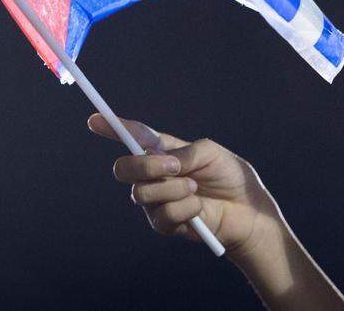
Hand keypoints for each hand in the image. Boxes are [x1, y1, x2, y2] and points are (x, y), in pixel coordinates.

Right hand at [87, 113, 285, 260]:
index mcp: (164, 151)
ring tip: (195, 188)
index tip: (94, 119)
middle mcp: (154, 175)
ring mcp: (156, 200)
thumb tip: (164, 161)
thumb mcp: (211, 152)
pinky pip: (161, 215)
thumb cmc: (230, 175)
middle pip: (124, 168)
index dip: (112, 128)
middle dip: (145, 165)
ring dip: (172, 188)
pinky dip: (185, 208)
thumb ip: (184, 152)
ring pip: (142, 193)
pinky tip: (199, 208)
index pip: (133, 138)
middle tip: (174, 166)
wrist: (248, 210)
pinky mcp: (165, 223)